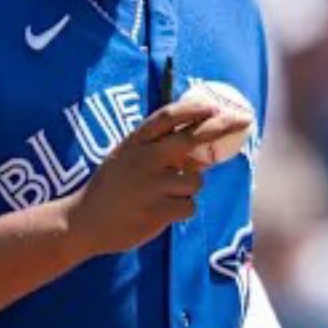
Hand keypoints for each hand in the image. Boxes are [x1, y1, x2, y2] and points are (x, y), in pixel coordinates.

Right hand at [63, 98, 250, 257]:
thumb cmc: (111, 188)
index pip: (167, 117)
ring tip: (163, 196)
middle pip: (191, 138)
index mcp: (135, 143)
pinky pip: (189, 206)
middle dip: (220, 126)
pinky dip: (180, 210)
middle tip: (242, 120)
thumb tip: (196, 145)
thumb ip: (156, 149)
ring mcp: (153, 185)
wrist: (85, 221)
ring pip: (195, 181)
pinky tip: (159, 212)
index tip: (214, 106)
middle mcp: (145, 159)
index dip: (193, 109)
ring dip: (188, 189)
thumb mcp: (125, 158)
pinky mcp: (159, 211)